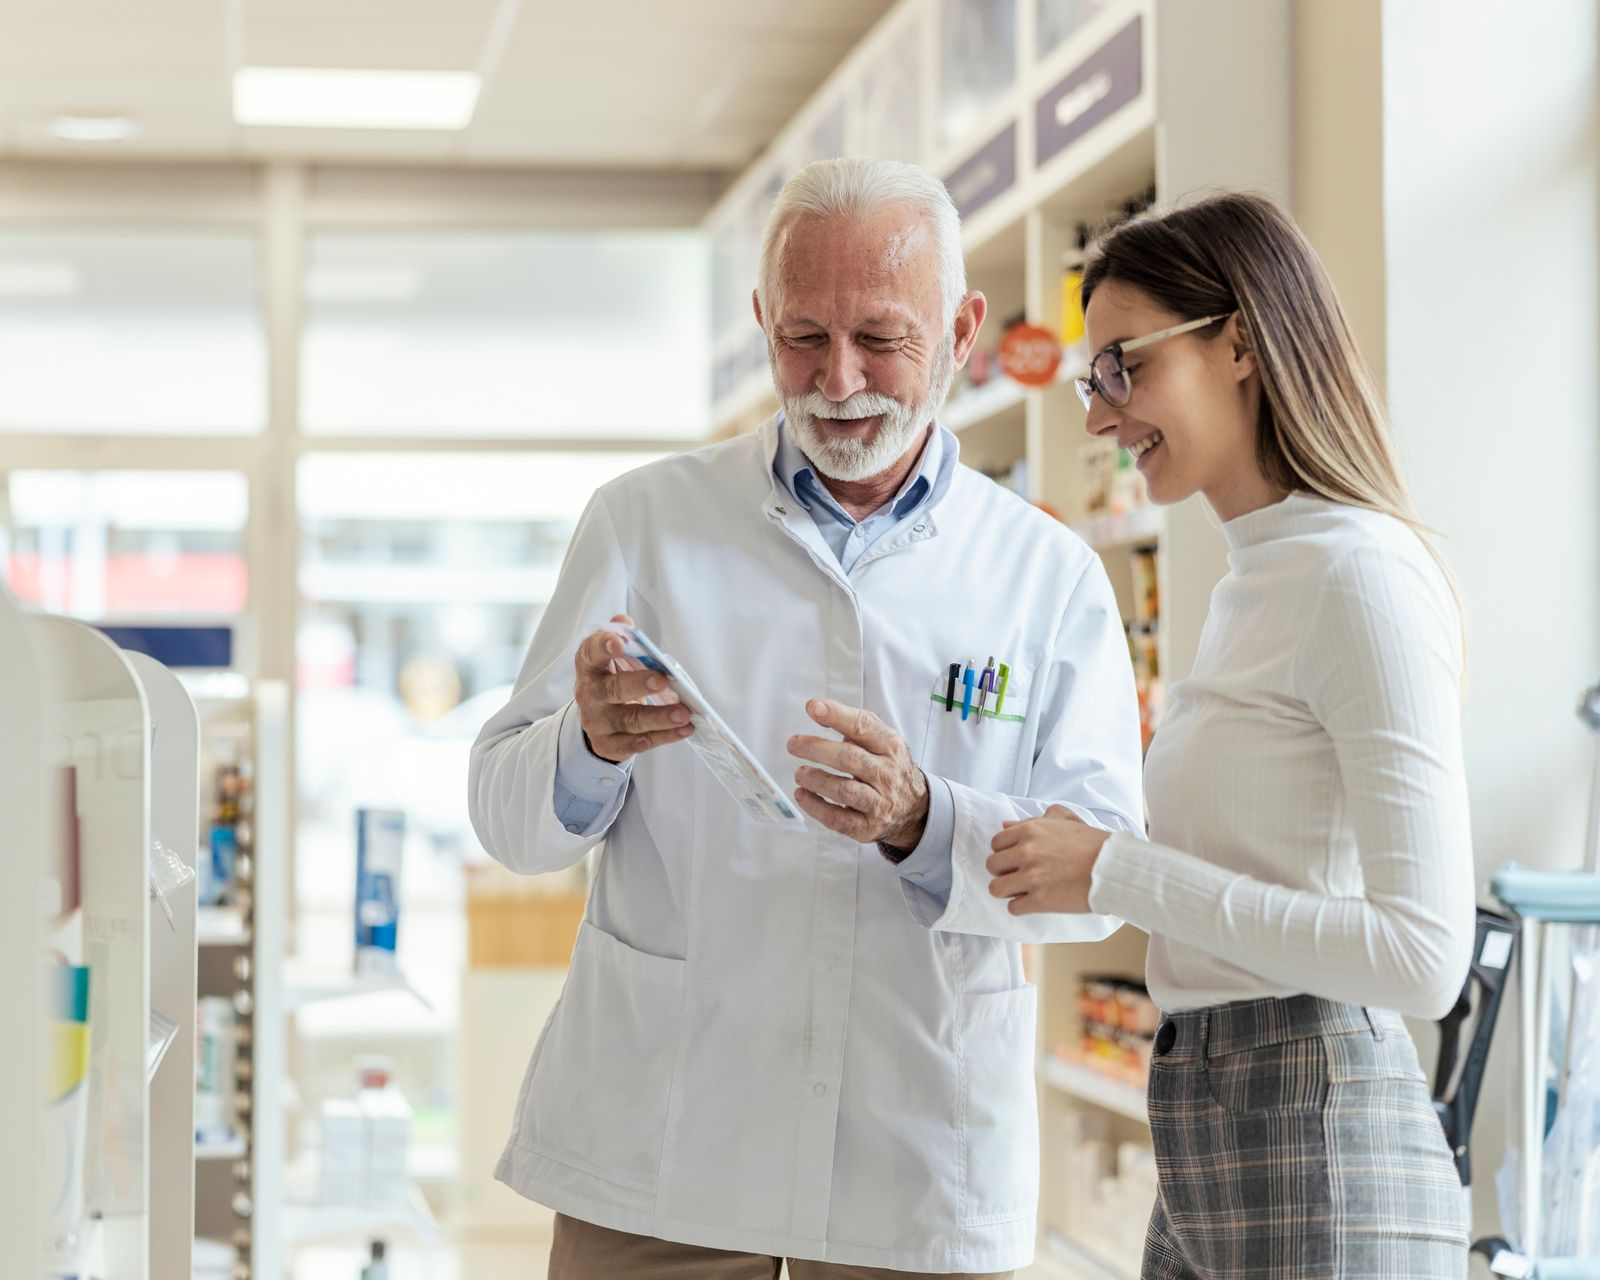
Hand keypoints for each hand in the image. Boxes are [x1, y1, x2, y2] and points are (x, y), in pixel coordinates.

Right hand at [573, 613, 694, 764]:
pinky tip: (684, 729)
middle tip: (661, 680)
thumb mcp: (613, 659)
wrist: (598, 720)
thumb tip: (625, 622)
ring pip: (630, 720)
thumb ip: (621, 638)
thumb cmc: (612, 681)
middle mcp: (589, 695)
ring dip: (660, 717)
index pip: (591, 653)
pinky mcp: (610, 744)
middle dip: (637, 685)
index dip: (603, 646)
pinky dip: (665, 736)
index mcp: (589, 667)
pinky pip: (640, 742)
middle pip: (612, 690)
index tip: (620, 643)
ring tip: (684, 713)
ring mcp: (598, 722)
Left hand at [788, 699, 928, 846]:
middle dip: (816, 749)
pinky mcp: (868, 827)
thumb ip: (853, 724)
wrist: (914, 809)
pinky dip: (815, 806)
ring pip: (843, 791)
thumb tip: (817, 710)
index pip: (863, 727)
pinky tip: (802, 795)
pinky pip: (837, 819)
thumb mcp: (881, 741)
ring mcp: (879, 803)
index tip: (813, 708)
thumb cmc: (887, 768)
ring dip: (815, 780)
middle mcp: (887, 774)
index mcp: (890, 747)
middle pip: (849, 759)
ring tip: (800, 773)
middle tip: (794, 744)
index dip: (836, 715)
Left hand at [986, 805, 1109, 914]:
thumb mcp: (1065, 821)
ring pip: (996, 888)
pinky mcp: (1040, 900)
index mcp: (1030, 830)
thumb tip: (1006, 825)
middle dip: (1004, 872)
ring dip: (1008, 891)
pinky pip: (1013, 908)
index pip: (996, 843)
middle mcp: (1026, 852)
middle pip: (992, 865)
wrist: (1113, 868)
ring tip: (1023, 890)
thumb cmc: (1093, 844)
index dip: (1005, 852)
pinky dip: (1021, 907)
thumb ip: (1033, 820)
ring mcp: (1032, 877)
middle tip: (1019, 875)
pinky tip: (1034, 902)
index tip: (1016, 859)